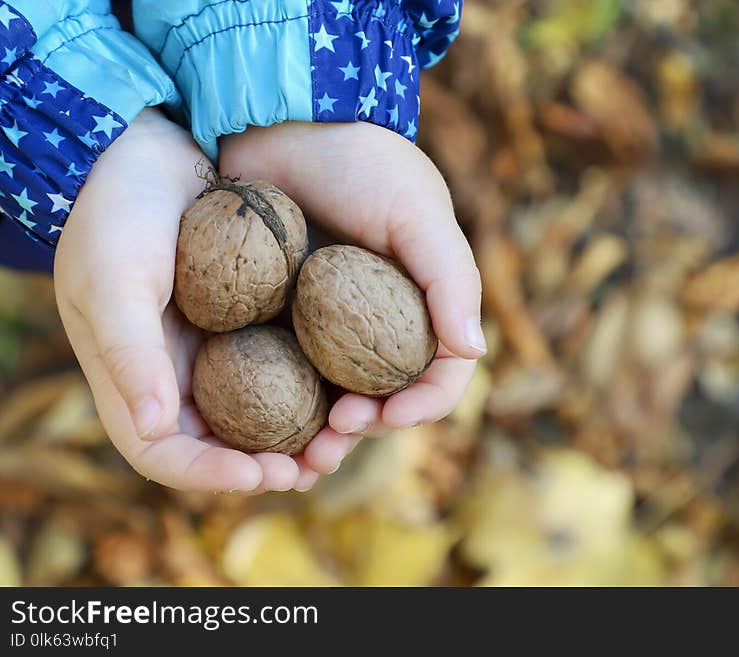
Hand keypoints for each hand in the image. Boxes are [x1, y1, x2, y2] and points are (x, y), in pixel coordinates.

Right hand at [54, 109, 356, 492]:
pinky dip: (312, 383)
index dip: (213, 475)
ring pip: (260, 414)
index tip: (265, 475)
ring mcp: (217, 352)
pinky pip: (284, 366)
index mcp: (134, 381)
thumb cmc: (116, 214)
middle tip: (319, 465)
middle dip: (270, 465)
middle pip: (223, 446)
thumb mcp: (114, 281)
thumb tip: (156, 427)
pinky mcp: (250, 322)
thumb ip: (130, 354)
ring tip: (344, 435)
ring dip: (300, 433)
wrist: (146, 153)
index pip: (167, 454)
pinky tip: (349, 385)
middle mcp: (177, 377)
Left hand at [219, 121, 484, 439]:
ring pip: (332, 396)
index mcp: (424, 303)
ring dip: (320, 432)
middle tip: (333, 442)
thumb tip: (475, 351)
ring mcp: (327, 322)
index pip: (440, 372)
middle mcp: (380, 320)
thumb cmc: (362, 161)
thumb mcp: (416, 213)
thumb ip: (450, 279)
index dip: (423, 404)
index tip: (390, 416)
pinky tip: (259, 423)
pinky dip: (277, 404)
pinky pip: (282, 372)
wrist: (285, 120)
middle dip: (366, 430)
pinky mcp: (280, 316)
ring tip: (298, 454)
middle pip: (384, 397)